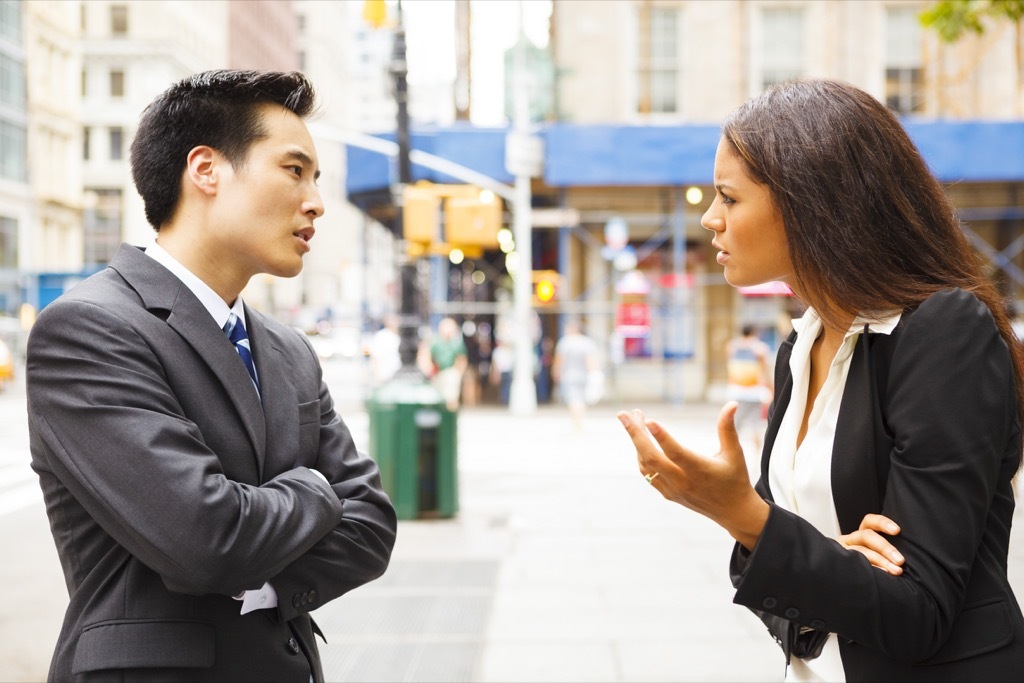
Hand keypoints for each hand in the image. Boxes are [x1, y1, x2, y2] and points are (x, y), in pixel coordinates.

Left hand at [618, 401, 769, 550]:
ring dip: (636, 442)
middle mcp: (683, 481)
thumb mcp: (734, 452)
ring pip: (645, 465)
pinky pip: (647, 473)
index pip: (677, 453)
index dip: (662, 437)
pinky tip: (640, 439)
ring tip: (632, 419)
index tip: (648, 420)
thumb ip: (727, 428)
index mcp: (700, 470)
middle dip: (634, 434)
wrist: (732, 511)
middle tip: (623, 414)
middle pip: (651, 458)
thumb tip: (733, 403)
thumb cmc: (734, 478)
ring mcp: (672, 489)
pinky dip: (640, 455)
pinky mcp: (667, 494)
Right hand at [837, 514, 903, 574]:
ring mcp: (844, 552)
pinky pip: (855, 564)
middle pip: (866, 536)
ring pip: (861, 551)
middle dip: (885, 547)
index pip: (869, 521)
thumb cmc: (873, 569)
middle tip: (900, 560)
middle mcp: (851, 541)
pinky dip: (871, 569)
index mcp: (861, 535)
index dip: (882, 523)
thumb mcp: (878, 555)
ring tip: (896, 570)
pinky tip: (882, 575)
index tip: (897, 530)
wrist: (848, 586)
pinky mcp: (841, 563)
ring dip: (880, 560)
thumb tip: (902, 554)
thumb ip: (887, 551)